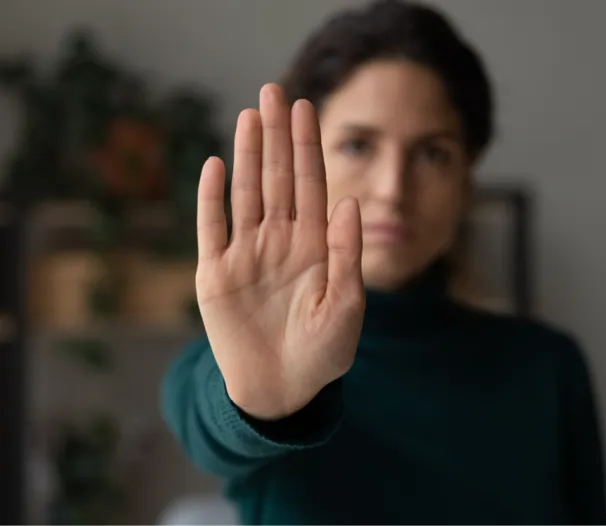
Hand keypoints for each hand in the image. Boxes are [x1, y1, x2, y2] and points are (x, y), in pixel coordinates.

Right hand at [195, 84, 364, 419]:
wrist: (283, 391)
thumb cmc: (323, 353)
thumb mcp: (347, 306)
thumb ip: (348, 254)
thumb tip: (350, 201)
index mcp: (314, 247)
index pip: (310, 186)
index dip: (307, 147)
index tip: (306, 107)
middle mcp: (280, 242)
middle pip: (276, 178)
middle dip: (276, 136)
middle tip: (274, 91)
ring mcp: (247, 255)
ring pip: (245, 194)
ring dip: (246, 155)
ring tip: (249, 116)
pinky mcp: (216, 276)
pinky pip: (211, 229)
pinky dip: (210, 198)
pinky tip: (214, 165)